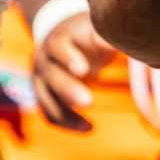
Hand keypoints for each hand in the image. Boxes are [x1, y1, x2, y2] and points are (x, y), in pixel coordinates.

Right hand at [32, 10, 117, 131]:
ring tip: (90, 127)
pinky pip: (49, 113)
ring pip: (46, 99)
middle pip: (51, 75)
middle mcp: (44, 60)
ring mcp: (40, 79)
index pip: (58, 47)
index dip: (68, 58)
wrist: (60, 39)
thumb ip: (105, 37)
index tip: (83, 70)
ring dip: (66, 114)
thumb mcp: (94, 31)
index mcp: (57, 40)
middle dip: (67, 89)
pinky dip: (67, 123)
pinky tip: (89, 129)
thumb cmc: (85, 36)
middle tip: (88, 101)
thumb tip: (119, 41)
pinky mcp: (43, 95)